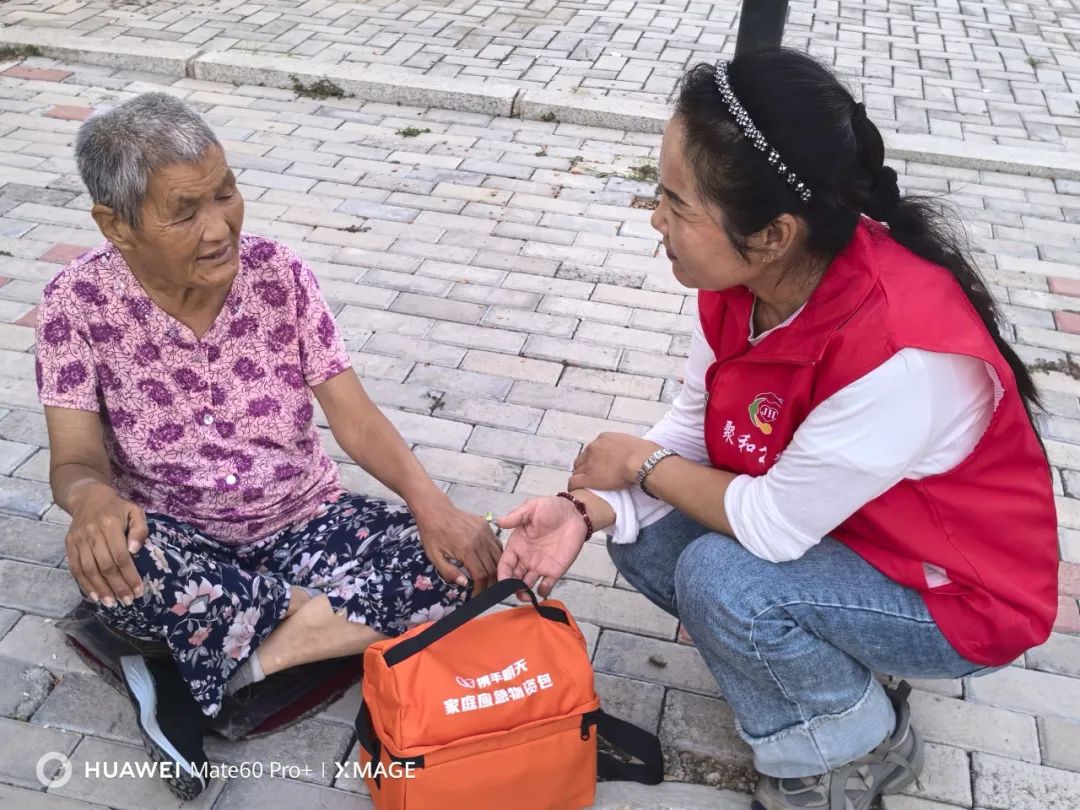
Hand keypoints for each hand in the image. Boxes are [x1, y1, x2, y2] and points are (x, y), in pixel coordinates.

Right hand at [65, 483, 146, 607]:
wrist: (88, 498)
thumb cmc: (117, 508)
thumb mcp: (135, 512)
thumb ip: (139, 530)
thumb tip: (134, 551)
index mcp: (110, 524)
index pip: (120, 555)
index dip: (129, 575)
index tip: (138, 590)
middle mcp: (91, 533)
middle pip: (105, 566)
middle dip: (117, 586)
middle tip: (128, 601)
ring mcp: (78, 540)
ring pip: (89, 570)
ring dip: (101, 589)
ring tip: (112, 603)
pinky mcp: (69, 546)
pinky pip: (75, 569)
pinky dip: (84, 584)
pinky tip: (95, 596)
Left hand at [414, 497, 502, 592]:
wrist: (435, 510)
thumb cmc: (432, 534)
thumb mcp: (434, 556)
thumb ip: (449, 572)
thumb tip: (465, 584)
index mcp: (466, 550)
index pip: (481, 575)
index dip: (481, 589)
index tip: (476, 597)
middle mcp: (479, 541)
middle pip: (493, 568)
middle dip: (490, 584)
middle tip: (485, 592)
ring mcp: (485, 532)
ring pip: (498, 557)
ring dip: (496, 571)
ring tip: (490, 581)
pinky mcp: (487, 526)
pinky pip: (497, 545)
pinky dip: (497, 557)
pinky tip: (492, 564)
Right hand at [496, 496, 589, 597]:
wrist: (574, 513)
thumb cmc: (551, 508)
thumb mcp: (532, 508)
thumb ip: (517, 516)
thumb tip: (499, 521)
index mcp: (517, 545)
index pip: (505, 563)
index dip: (502, 574)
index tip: (503, 581)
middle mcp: (526, 558)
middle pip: (513, 578)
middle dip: (511, 587)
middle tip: (513, 591)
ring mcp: (540, 566)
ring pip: (527, 585)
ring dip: (523, 593)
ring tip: (525, 595)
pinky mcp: (555, 570)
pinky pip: (546, 585)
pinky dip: (543, 591)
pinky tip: (542, 590)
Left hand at [568, 433, 659, 490]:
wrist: (640, 461)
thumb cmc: (644, 453)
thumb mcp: (632, 443)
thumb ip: (625, 447)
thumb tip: (631, 452)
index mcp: (604, 438)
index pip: (593, 449)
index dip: (595, 458)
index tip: (600, 465)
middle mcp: (593, 448)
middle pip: (582, 458)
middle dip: (585, 466)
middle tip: (592, 476)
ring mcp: (589, 462)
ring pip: (577, 470)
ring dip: (580, 476)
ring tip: (584, 485)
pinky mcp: (588, 477)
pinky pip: (574, 482)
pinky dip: (573, 487)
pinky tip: (576, 491)